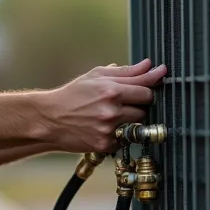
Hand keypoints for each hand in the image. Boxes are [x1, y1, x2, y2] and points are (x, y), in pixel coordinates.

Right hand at [39, 59, 167, 154]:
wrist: (50, 118)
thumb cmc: (72, 95)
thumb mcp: (96, 76)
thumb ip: (126, 71)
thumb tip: (148, 65)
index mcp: (111, 90)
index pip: (146, 89)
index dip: (152, 84)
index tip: (159, 78)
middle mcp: (111, 110)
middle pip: (145, 108)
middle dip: (138, 103)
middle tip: (124, 102)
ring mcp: (109, 129)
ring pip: (137, 124)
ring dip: (131, 119)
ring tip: (113, 115)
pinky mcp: (105, 144)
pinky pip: (125, 138)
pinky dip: (120, 133)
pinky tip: (105, 127)